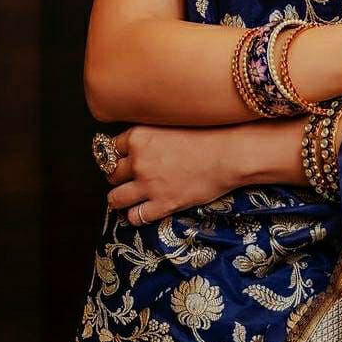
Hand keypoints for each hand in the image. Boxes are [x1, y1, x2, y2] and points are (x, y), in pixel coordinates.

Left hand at [104, 124, 241, 225]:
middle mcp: (139, 161)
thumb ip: (152, 134)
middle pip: (111, 174)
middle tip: (132, 177)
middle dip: (119, 177)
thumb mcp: (173, 124)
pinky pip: (135, 217)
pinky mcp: (162, 204)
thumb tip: (139, 144)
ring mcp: (148, 185)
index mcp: (140, 137)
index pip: (110, 149)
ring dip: (120, 199)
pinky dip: (137, 215)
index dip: (118, 156)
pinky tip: (145, 210)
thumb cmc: (209, 135)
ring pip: (115, 198)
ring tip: (129, 198)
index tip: (124, 159)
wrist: (230, 154)